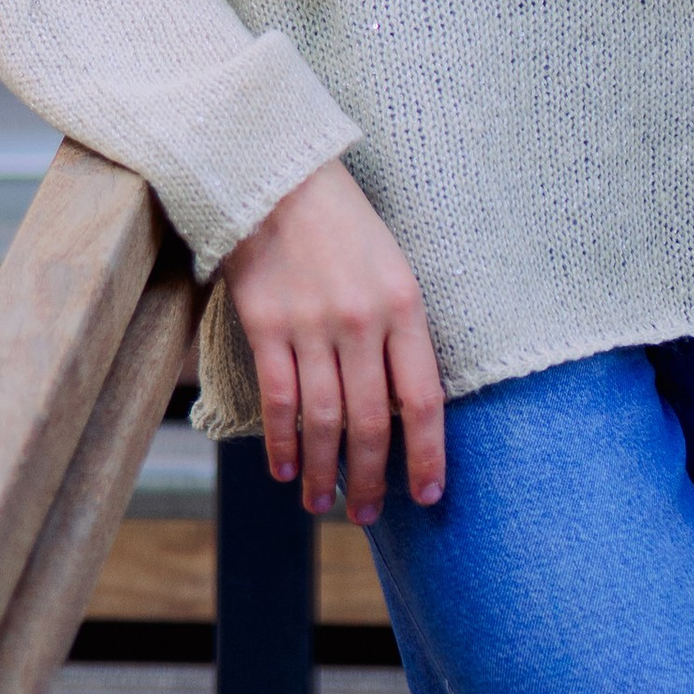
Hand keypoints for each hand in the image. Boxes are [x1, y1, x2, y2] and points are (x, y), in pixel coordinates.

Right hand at [222, 157, 446, 526]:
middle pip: (372, 422)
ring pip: (325, 420)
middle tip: (366, 515)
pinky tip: (287, 470)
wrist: (279, 177)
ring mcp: (311, 324)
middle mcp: (361, 321)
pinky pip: (279, 399)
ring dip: (325, 472)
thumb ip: (401, 332)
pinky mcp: (266, 324)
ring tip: (323, 503)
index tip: (428, 495)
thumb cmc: (343, 226)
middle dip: (371, 480)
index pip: (423, 399)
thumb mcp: (393, 268)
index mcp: (404, 305)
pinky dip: (283, 443)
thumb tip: (405, 407)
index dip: (428, 455)